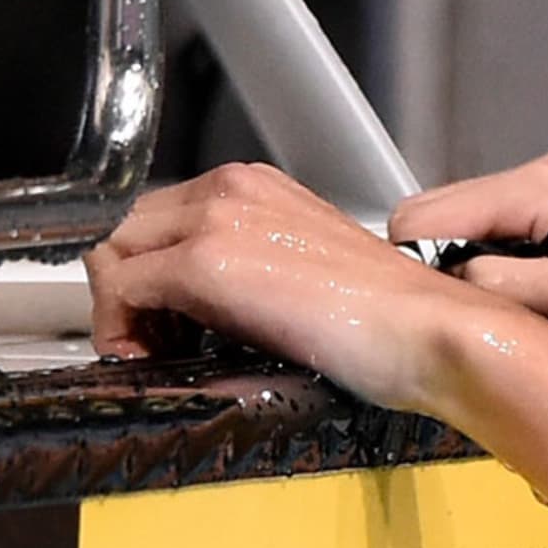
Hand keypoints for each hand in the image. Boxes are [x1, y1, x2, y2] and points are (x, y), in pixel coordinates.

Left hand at [85, 163, 495, 413]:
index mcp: (260, 188)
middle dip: (128, 293)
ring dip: (122, 310)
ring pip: (116, 256)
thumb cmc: (395, 322)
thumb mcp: (312, 276)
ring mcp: (214, 220)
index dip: (150, 276)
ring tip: (158, 355)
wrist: (432, 332)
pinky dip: (124, 328)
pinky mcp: (204, 262)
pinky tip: (155, 360)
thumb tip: (208, 312)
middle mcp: (231, 188)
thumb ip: (257, 273)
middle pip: (129, 232)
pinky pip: (123, 288)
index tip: (167, 325)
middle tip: (156, 346)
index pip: (162, 219)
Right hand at [390, 153, 547, 380]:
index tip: (412, 319)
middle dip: (446, 284)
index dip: (410, 266)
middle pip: (453, 236)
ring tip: (500, 342)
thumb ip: (514, 288)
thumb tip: (453, 289)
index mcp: (541, 187)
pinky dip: (517, 307)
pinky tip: (537, 337)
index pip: (428, 214)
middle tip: (454, 339)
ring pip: (486, 262)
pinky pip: (521, 280)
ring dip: (484, 301)